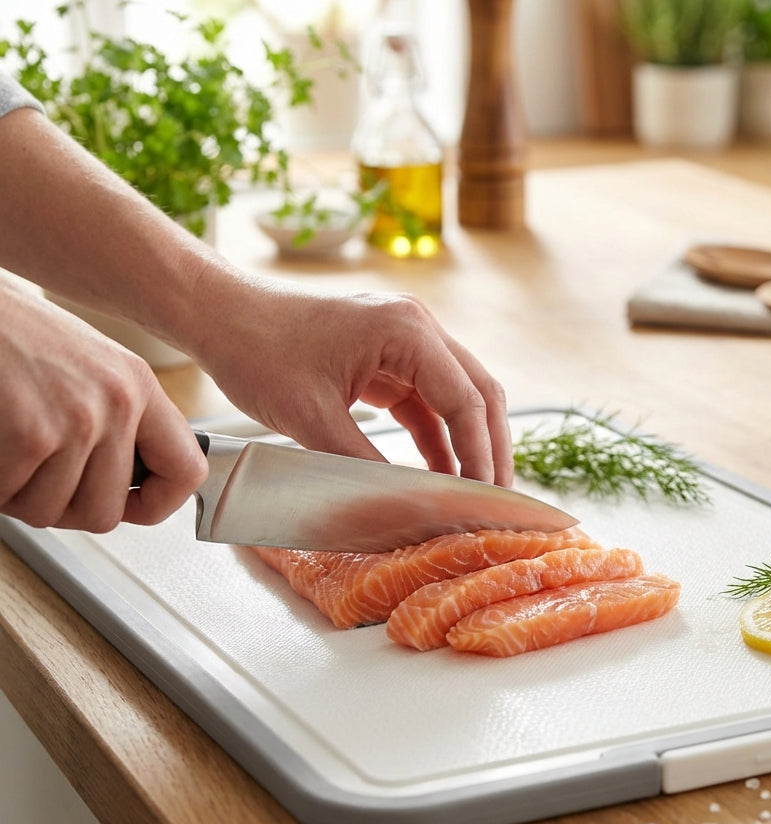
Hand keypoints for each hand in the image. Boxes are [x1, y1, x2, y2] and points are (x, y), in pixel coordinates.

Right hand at [0, 278, 207, 530]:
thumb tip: (128, 479)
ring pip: (51, 512)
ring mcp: (78, 420)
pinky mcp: (32, 434)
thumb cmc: (12, 333)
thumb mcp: (88, 367)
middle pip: (105, 512)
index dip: (158, 504)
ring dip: (20, 495)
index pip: (187, 471)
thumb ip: (115, 418)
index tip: (132, 505)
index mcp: (139, 386)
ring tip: (10, 455)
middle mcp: (118, 403)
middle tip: (38, 481)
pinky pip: (11, 496)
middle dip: (63, 507)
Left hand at [193, 281, 513, 485]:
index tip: (484, 498)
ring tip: (473, 493)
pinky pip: (426, 401)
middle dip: (489, 448)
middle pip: (479, 393)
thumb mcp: (312, 420)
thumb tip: (407, 505)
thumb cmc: (259, 353)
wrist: (222, 317)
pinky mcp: (389, 357)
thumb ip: (365, 464)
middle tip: (495, 499)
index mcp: (406, 330)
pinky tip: (438, 475)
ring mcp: (406, 340)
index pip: (466, 399)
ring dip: (468, 444)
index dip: (480, 454)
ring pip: (459, 397)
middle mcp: (417, 327)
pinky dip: (436, 438)